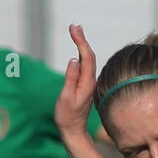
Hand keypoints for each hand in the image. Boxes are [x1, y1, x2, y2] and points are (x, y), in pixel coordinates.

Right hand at [56, 24, 97, 140]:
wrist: (74, 131)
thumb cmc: (67, 116)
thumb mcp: (66, 98)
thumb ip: (70, 79)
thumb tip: (74, 59)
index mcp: (87, 83)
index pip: (86, 57)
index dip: (81, 41)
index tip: (73, 29)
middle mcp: (91, 82)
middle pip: (89, 56)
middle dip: (82, 39)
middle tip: (74, 26)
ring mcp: (89, 84)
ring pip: (89, 61)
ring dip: (83, 45)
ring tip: (76, 32)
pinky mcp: (86, 87)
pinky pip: (86, 67)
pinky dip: (83, 55)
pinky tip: (79, 50)